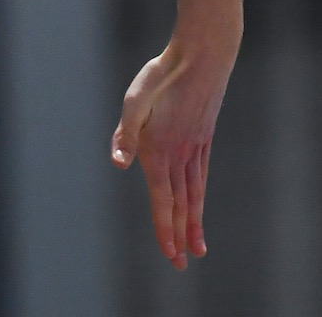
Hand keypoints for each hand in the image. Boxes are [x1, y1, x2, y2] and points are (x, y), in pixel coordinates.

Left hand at [110, 43, 231, 269]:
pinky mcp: (203, 139)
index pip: (162, 198)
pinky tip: (199, 205)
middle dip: (179, 236)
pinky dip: (200, 197)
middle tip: (181, 264)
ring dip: (194, 222)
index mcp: (160, 149)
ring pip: (195, 194)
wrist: (203, 56)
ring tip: (198, 247)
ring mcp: (195, 148)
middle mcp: (181, 155)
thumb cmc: (163, 75)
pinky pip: (201, 177)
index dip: (164, 228)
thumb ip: (126, 133)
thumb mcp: (135, 99)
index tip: (170, 254)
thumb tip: (118, 164)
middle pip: (181, 204)